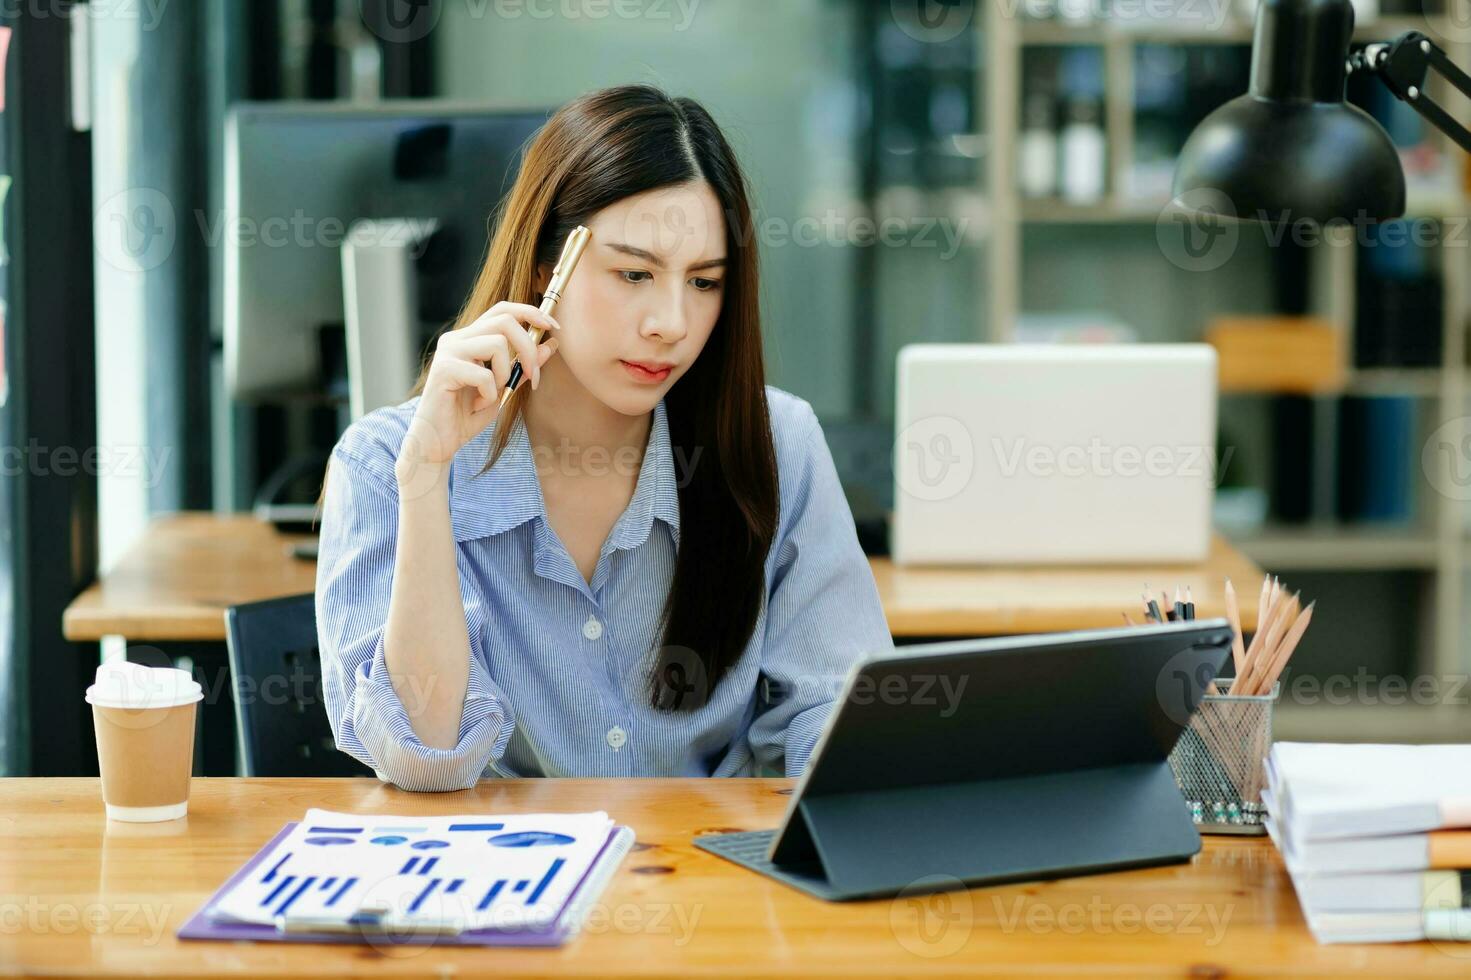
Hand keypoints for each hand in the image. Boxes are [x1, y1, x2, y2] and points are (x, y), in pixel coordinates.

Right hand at [399, 301, 561, 470]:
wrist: (438, 442)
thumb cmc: (467, 415)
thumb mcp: (504, 388)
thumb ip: (523, 366)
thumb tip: (550, 344)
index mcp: (470, 338)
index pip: (502, 310)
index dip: (530, 312)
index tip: (553, 326)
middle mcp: (457, 338)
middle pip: (504, 321)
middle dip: (528, 349)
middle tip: (533, 378)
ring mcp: (448, 352)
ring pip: (497, 344)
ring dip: (505, 375)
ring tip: (492, 395)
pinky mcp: (444, 369)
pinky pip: (484, 375)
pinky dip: (489, 395)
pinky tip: (476, 406)